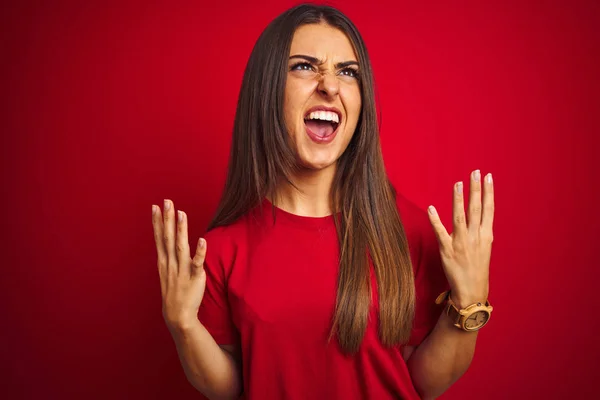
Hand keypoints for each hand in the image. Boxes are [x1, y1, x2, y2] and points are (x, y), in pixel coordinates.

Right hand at [152, 199, 206, 330]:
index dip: (157, 222)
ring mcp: (182, 271)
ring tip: (181, 213)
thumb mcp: (167, 272)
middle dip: (167, 219)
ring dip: (181, 230)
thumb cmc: (174, 293)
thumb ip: (169, 257)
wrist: (178, 317)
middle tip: (166, 201)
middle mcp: (170, 264)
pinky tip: (202, 239)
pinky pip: (197, 263)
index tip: (155, 206)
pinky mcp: (194, 278)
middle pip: (168, 238)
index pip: (159, 238)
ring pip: (181, 247)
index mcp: (164, 262)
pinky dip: (199, 252)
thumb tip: (169, 242)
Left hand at [427, 170, 494, 307]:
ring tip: (458, 183)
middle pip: (476, 209)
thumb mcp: (485, 247)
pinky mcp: (447, 250)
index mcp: (486, 235)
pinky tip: (431, 207)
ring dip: (458, 199)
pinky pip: (440, 233)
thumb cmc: (477, 268)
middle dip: (476, 189)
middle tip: (476, 172)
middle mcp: (475, 237)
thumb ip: (482, 231)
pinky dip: (435, 220)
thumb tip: (482, 217)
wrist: (471, 290)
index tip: (488, 177)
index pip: (489, 209)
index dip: (488, 192)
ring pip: (460, 217)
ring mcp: (461, 243)